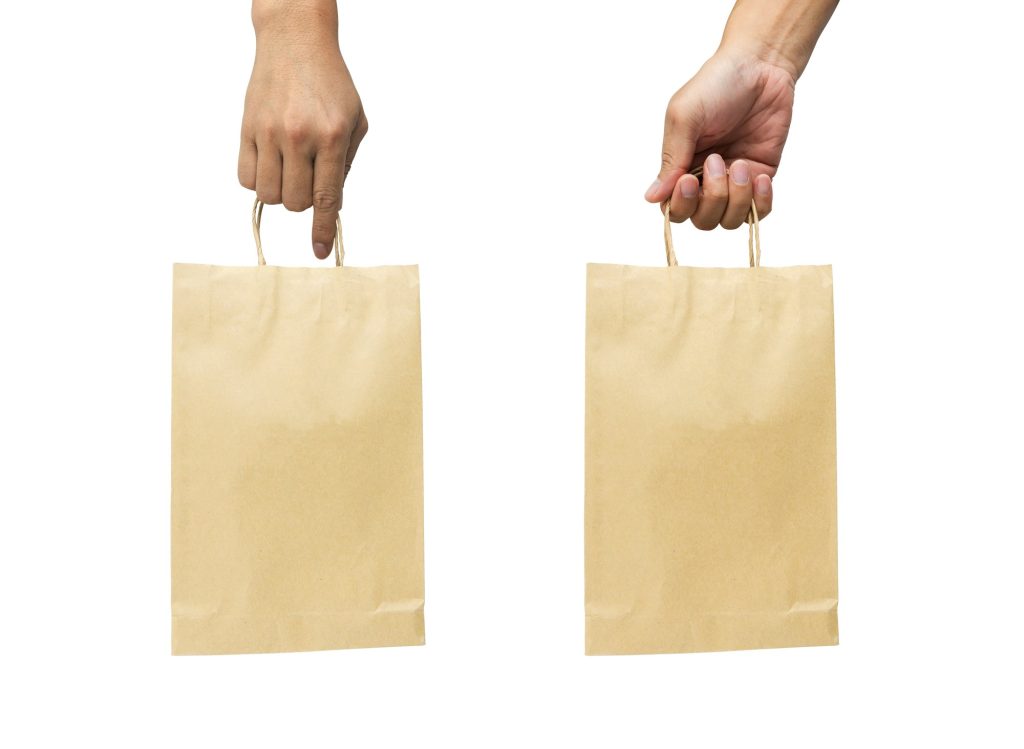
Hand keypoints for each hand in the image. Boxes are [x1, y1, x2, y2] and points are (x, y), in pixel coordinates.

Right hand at [237, 23, 366, 258]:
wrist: (295, 42)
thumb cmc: (331, 83)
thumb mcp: (355, 121)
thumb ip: (345, 163)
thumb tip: (332, 203)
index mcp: (331, 137)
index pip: (326, 198)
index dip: (323, 230)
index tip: (321, 252)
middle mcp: (298, 137)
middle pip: (295, 202)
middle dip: (304, 201)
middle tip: (310, 179)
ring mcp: (269, 133)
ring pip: (268, 195)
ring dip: (281, 193)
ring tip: (290, 171)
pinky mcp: (247, 128)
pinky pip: (245, 177)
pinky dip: (258, 181)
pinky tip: (271, 163)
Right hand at [644, 49, 794, 227]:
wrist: (761, 66)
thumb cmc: (716, 85)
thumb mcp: (685, 117)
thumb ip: (671, 158)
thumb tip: (652, 198)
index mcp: (680, 167)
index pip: (674, 209)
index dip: (681, 204)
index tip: (688, 179)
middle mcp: (705, 180)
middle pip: (702, 220)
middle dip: (711, 198)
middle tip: (718, 160)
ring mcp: (734, 182)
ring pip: (730, 220)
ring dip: (736, 198)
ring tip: (740, 163)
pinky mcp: (761, 177)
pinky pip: (759, 211)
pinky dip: (760, 202)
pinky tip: (761, 177)